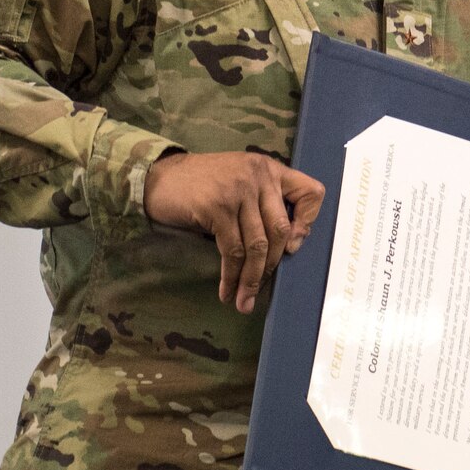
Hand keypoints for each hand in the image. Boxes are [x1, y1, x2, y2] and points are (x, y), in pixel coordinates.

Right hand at [144, 151, 324, 313]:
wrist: (159, 179)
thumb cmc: (202, 186)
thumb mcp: (240, 182)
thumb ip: (264, 202)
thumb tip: (289, 246)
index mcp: (270, 169)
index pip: (311, 192)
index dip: (308, 223)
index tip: (294, 247)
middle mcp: (259, 175)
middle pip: (281, 229)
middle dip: (272, 265)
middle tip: (260, 289)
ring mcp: (239, 190)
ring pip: (257, 245)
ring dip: (251, 279)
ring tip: (244, 300)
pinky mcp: (218, 207)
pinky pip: (233, 250)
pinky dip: (231, 275)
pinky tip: (227, 290)